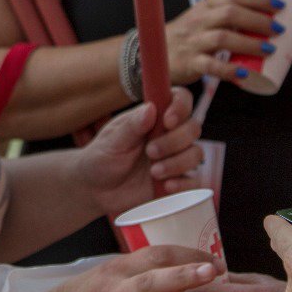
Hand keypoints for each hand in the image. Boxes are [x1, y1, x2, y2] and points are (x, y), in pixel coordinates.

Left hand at [79, 86, 201, 212]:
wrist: (96, 192)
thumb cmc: (101, 159)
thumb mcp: (111, 142)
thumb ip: (131, 127)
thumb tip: (150, 108)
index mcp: (153, 117)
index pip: (180, 99)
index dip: (181, 106)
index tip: (168, 121)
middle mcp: (168, 135)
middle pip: (193, 128)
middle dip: (175, 141)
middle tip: (150, 151)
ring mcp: (175, 158)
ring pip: (196, 154)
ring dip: (177, 163)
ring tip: (154, 172)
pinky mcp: (176, 181)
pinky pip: (195, 181)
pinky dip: (184, 184)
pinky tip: (166, 186)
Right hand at [163, 0, 283, 85]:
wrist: (151, 54)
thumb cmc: (186, 37)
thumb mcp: (202, 19)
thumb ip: (226, 16)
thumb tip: (265, 18)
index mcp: (206, 7)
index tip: (280, 5)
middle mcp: (199, 20)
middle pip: (231, 13)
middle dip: (258, 20)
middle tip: (279, 29)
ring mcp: (193, 41)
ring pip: (223, 38)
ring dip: (249, 43)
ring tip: (269, 50)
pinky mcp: (189, 62)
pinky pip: (211, 66)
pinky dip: (229, 70)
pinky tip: (244, 74)